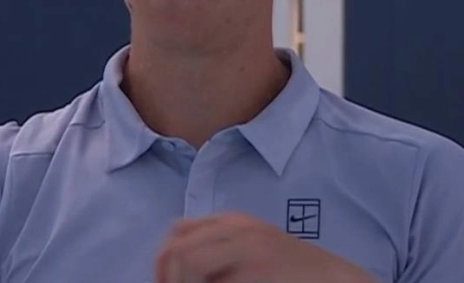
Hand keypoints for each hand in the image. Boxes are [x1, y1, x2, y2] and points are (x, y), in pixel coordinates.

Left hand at [155, 213, 375, 282]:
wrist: (338, 280)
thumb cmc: (291, 273)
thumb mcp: (251, 250)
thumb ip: (217, 251)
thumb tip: (171, 270)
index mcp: (232, 223)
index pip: (178, 232)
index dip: (162, 263)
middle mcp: (237, 230)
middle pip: (178, 252)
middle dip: (169, 280)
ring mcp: (249, 251)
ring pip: (189, 267)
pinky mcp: (258, 273)